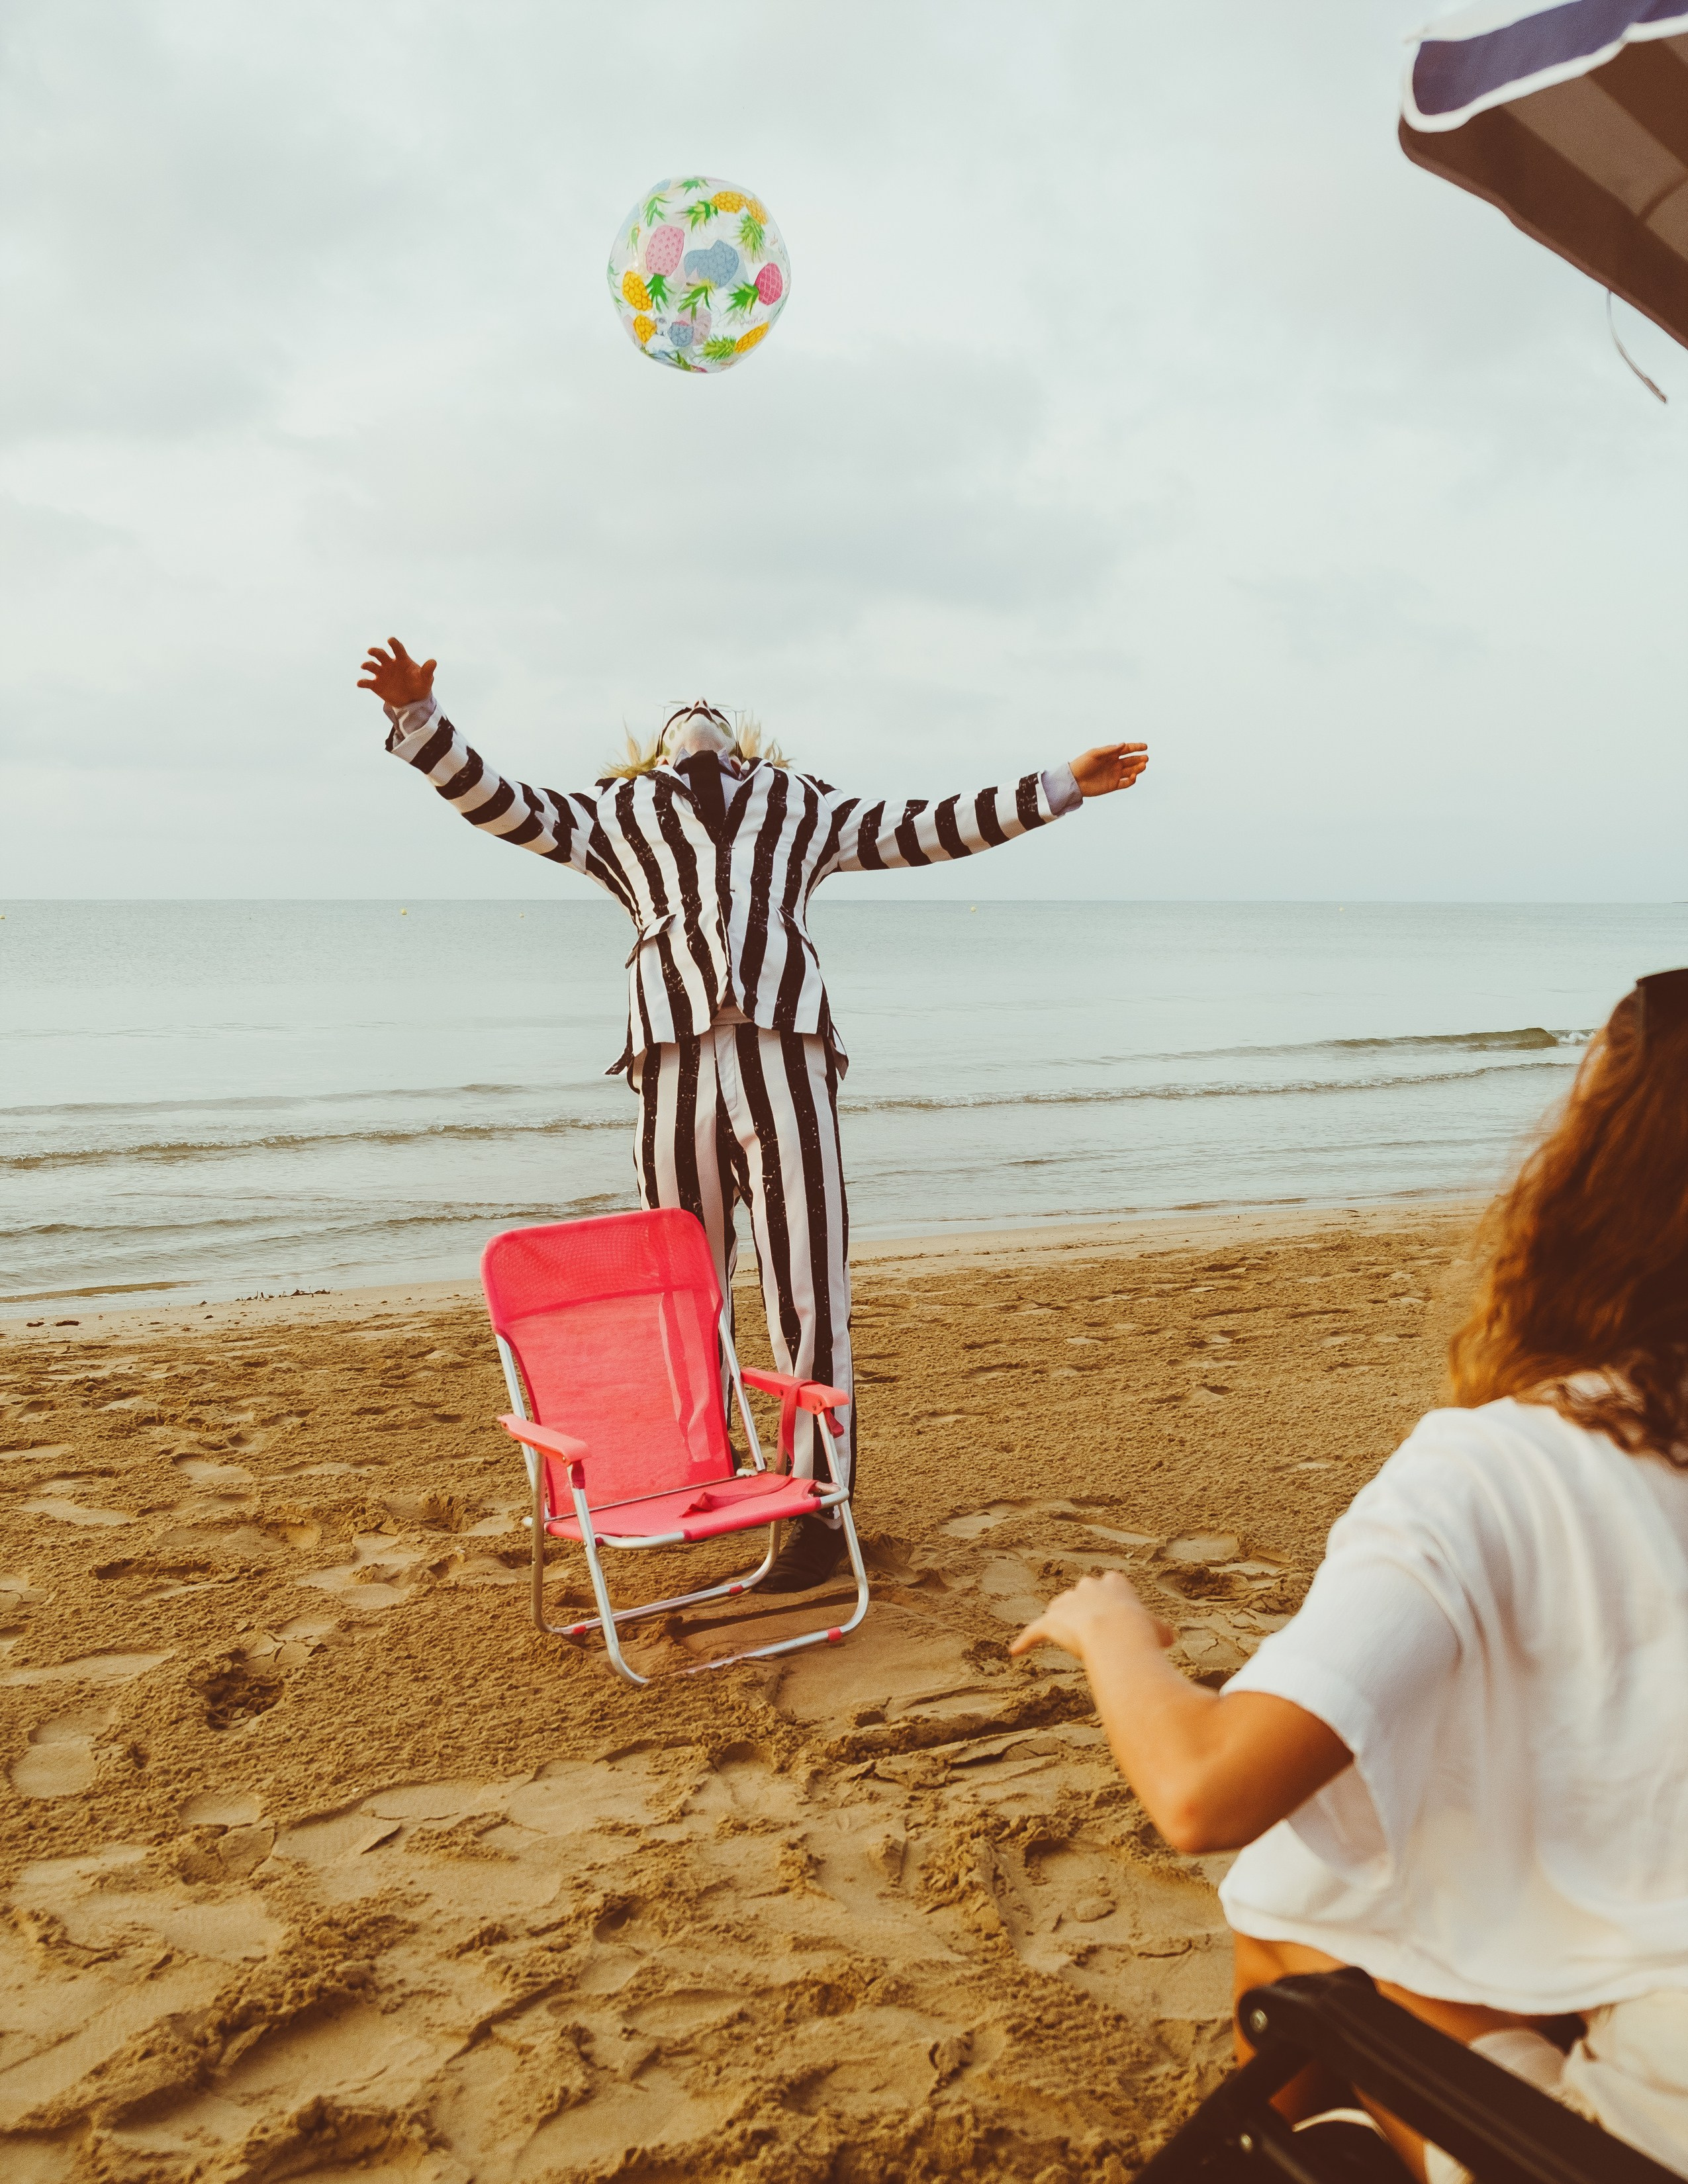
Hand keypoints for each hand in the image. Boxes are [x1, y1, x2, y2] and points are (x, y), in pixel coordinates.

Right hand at [357, 637, 436, 709]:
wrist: (413, 700)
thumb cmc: (419, 685)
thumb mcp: (426, 679)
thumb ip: (427, 670)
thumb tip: (433, 661)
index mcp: (402, 659)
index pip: (397, 649)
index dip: (394, 644)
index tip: (390, 640)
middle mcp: (389, 664)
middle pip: (381, 654)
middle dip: (375, 652)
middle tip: (371, 651)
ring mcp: (382, 674)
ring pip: (372, 666)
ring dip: (367, 665)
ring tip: (364, 666)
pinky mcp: (376, 685)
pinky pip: (368, 682)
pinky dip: (363, 682)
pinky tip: (359, 683)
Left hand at [1009, 1569, 1175, 1662]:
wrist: (1115, 1635)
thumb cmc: (1141, 1633)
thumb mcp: (1159, 1632)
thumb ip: (1160, 1632)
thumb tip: (1168, 1639)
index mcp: (1115, 1583)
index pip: (1113, 1582)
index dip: (1114, 1597)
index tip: (1118, 1610)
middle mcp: (1088, 1587)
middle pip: (1083, 1592)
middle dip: (1086, 1605)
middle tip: (1092, 1625)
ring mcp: (1067, 1603)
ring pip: (1060, 1609)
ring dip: (1061, 1621)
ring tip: (1064, 1636)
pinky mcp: (1050, 1621)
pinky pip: (1034, 1630)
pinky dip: (1026, 1641)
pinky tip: (1016, 1651)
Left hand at [1070, 742, 1147, 796]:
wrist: (1074, 781)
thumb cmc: (1082, 764)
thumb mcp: (1094, 753)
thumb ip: (1109, 750)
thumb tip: (1123, 744)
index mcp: (1111, 754)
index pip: (1127, 749)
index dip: (1136, 747)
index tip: (1145, 747)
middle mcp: (1114, 764)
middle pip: (1131, 760)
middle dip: (1139, 758)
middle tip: (1145, 758)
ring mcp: (1115, 774)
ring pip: (1131, 771)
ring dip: (1138, 768)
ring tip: (1143, 765)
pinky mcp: (1113, 785)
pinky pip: (1126, 783)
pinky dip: (1132, 780)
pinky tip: (1133, 776)